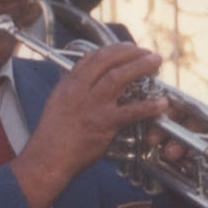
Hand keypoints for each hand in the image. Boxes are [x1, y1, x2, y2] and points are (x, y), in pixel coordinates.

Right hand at [13, 42, 167, 207]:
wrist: (47, 158)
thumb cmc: (51, 137)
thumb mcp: (56, 105)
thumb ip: (73, 93)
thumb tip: (88, 85)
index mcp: (68, 86)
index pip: (91, 58)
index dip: (112, 50)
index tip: (127, 48)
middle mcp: (79, 91)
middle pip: (107, 61)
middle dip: (130, 52)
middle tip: (145, 52)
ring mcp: (92, 106)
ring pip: (118, 77)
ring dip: (140, 66)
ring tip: (155, 62)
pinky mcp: (103, 124)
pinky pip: (130, 111)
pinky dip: (148, 106)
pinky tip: (160, 103)